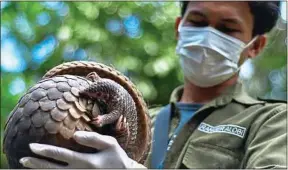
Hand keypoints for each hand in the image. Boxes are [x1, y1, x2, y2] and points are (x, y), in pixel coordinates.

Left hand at [19, 131, 146, 168]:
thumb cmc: (117, 158)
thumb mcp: (110, 144)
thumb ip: (93, 139)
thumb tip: (75, 135)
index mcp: (87, 162)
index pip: (62, 155)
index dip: (45, 151)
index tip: (32, 147)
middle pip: (53, 169)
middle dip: (37, 164)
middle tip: (23, 160)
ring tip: (27, 167)